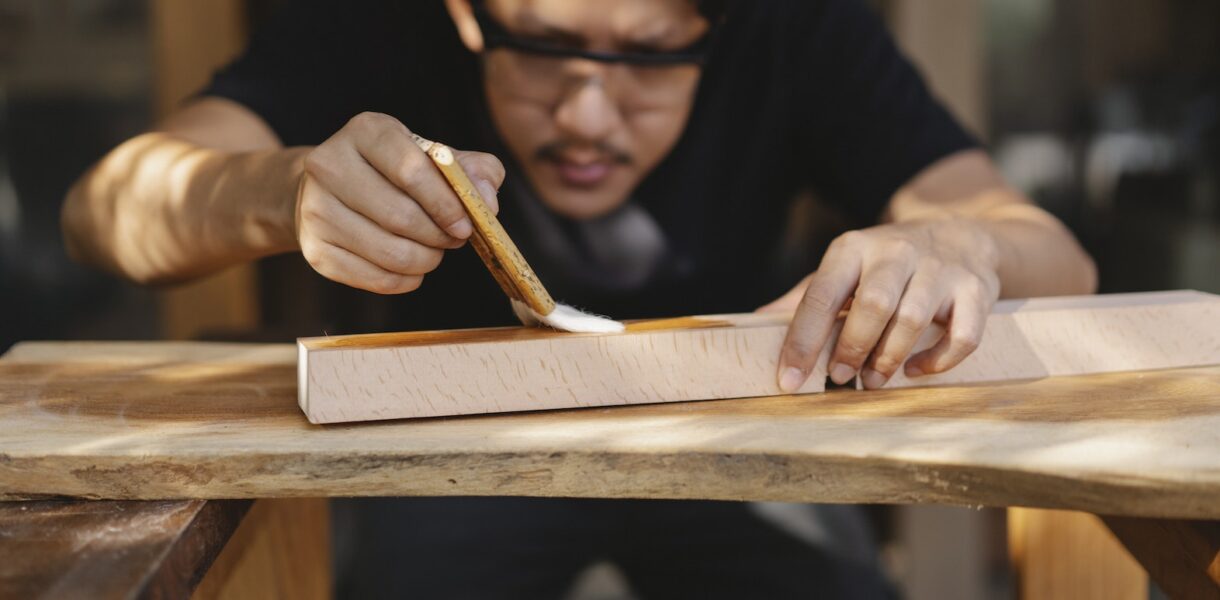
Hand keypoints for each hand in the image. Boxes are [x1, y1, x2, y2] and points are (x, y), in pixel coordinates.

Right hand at [296, 112, 504, 293]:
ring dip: (426, 260)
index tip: (467, 224)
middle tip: (454, 239)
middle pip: (401, 216)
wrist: (328, 190)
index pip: (412, 171)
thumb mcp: (433, 157)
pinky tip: (412, 267)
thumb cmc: (393, 172)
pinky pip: (375, 278)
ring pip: (390, 252)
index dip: (446, 203)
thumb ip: (472, 170)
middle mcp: (329, 165)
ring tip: (434, 251)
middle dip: (439, 236)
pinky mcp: (314, 250)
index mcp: (365, 131)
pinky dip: (406, 280)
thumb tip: (488, 202)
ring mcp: (315, 209)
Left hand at [763, 218, 1000, 390]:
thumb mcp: (843, 270)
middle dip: (851, 349)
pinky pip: (962, 335)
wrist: (959, 236)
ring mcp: (939, 269)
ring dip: (888, 359)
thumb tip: (754, 321)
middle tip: (839, 378)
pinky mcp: (976, 290)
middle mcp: (896, 252)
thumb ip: (805, 298)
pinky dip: (938, 361)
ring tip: (872, 381)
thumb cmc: (885, 266)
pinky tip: (915, 370)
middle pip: (871, 305)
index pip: (821, 295)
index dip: (802, 341)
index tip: (788, 379)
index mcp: (853, 249)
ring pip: (912, 320)